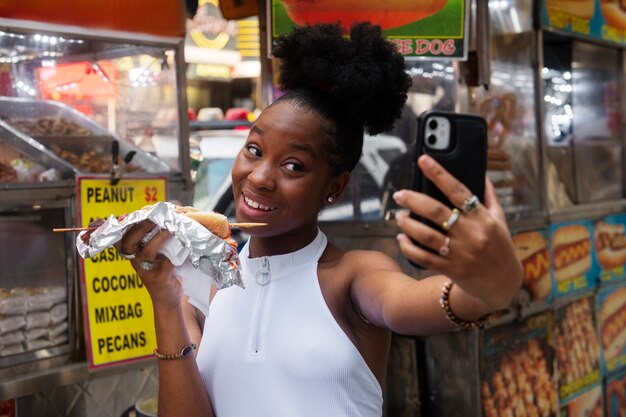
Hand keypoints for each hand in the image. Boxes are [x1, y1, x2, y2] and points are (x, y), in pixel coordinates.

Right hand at [115, 220, 182, 309]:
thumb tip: (164, 215)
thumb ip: (154, 239)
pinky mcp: (159, 278)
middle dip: (140, 227)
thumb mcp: (154, 255)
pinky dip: (176, 254)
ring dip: (159, 238)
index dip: (125, 225)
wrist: (168, 299)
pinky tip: (185, 246)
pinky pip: (167, 263)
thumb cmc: (162, 271)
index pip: (122, 237)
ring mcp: (146, 270)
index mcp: (133, 253)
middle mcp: (136, 261)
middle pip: (130, 242)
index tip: (132, 214)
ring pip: (147, 251)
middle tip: (154, 217)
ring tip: (171, 228)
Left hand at [393, 155, 521, 310]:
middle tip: (399, 195)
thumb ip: (490, 197)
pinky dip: (409, 247)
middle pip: (437, 212)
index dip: (440, 174)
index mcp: (483, 218)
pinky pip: (424, 257)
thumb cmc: (500, 247)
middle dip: (413, 200)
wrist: (502, 284)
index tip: (424, 160)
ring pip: (427, 235)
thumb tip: (482, 173)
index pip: (458, 190)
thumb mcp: (500, 220)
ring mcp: (461, 253)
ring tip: (399, 216)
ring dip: (408, 224)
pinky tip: (402, 239)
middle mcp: (471, 234)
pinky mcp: (452, 269)